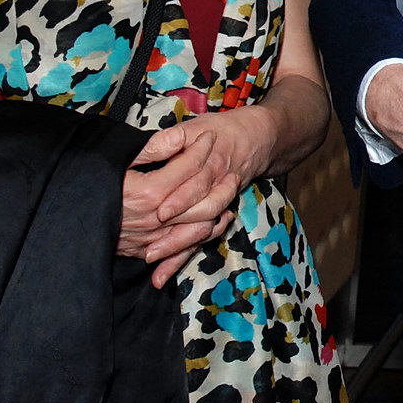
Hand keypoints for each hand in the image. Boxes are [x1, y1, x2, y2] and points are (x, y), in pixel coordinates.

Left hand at [119, 107, 274, 286]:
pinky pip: (202, 239)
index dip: (178, 198)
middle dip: (176, 231)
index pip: (195, 182)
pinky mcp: (217, 213)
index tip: (159, 212)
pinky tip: (164, 274)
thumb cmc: (218, 132)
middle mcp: (217, 184)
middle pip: (201, 211)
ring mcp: (220, 201)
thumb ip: (168, 140)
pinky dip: (184, 255)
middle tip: (149, 247)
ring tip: (153, 257)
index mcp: (210, 161)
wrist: (257, 139)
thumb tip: (145, 149)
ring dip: (179, 246)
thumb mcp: (192, 128)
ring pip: (205, 227)